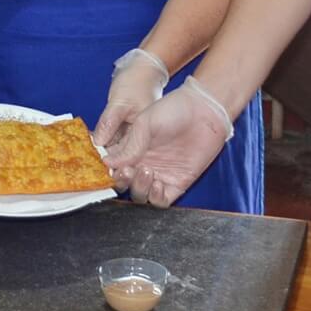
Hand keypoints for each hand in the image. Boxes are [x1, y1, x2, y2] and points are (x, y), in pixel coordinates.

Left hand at [92, 48, 168, 149]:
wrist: (143, 68)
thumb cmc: (136, 81)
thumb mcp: (120, 103)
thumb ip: (109, 124)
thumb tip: (98, 143)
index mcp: (146, 135)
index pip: (126, 155)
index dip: (109, 159)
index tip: (91, 159)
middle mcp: (141, 137)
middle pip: (121, 153)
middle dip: (104, 154)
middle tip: (85, 155)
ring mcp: (133, 132)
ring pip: (115, 145)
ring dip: (102, 145)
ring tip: (86, 147)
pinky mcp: (125, 126)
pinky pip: (113, 135)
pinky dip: (104, 136)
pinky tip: (93, 136)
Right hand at [104, 77, 231, 206]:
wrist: (204, 111)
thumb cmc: (174, 110)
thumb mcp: (146, 122)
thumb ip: (129, 145)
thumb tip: (108, 162)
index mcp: (134, 148)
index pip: (115, 165)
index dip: (109, 169)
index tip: (107, 167)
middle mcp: (145, 162)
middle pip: (125, 183)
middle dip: (122, 180)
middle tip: (126, 171)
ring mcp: (160, 174)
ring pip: (140, 194)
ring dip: (138, 188)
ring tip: (146, 171)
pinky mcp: (177, 183)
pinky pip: (161, 200)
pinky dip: (155, 197)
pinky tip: (157, 184)